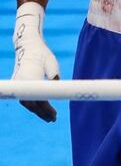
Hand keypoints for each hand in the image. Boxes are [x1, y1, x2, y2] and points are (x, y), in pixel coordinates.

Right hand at [12, 2, 59, 122]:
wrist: (28, 46)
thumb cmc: (42, 54)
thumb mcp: (52, 63)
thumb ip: (54, 76)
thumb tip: (57, 90)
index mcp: (30, 77)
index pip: (38, 98)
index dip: (45, 108)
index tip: (54, 114)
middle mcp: (21, 82)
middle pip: (31, 103)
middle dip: (41, 113)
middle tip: (53, 119)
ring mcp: (18, 84)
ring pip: (27, 102)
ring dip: (37, 111)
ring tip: (50, 117)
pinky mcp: (19, 84)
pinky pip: (25, 98)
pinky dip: (33, 105)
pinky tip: (42, 110)